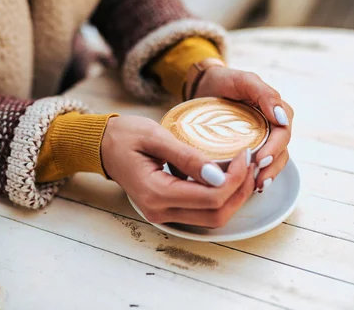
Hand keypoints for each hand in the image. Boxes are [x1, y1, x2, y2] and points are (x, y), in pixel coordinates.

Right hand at [101, 115, 255, 227]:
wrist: (102, 146)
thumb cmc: (124, 135)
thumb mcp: (155, 136)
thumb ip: (187, 156)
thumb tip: (219, 174)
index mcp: (155, 192)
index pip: (210, 197)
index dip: (235, 179)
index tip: (245, 154)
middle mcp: (159, 211)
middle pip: (216, 214)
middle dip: (241, 190)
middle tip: (251, 162)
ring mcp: (163, 214)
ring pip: (212, 217)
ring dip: (234, 196)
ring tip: (244, 168)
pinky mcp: (167, 210)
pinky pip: (202, 212)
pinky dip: (221, 197)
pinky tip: (227, 175)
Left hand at [192, 65, 293, 191]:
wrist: (203, 85)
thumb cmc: (224, 80)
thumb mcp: (244, 80)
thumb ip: (264, 93)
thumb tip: (282, 118)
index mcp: (275, 110)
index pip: (283, 133)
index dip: (275, 149)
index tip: (261, 160)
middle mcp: (272, 125)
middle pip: (281, 151)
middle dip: (272, 167)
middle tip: (259, 180)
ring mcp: (261, 137)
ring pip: (274, 160)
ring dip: (268, 175)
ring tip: (257, 187)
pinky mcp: (249, 147)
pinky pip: (259, 163)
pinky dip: (257, 175)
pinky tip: (250, 187)